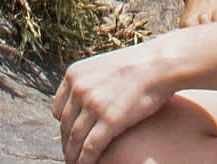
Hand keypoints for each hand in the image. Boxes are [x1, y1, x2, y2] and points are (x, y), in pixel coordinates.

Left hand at [53, 41, 172, 163]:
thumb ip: (88, 81)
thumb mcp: (102, 66)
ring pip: (74, 140)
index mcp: (74, 74)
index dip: (63, 125)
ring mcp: (94, 105)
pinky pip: (90, 148)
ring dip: (72, 156)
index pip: (57, 108)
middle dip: (67, 144)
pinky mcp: (109, 120)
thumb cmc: (136, 64)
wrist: (159, 63)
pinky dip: (85, 161)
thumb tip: (82, 97)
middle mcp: (79, 89)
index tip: (69, 135)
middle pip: (65, 126)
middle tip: (72, 155)